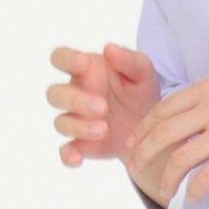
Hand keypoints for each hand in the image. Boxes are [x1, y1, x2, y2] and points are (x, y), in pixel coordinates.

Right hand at [47, 42, 164, 168]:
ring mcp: (76, 119)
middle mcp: (75, 93)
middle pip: (55, 93)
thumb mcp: (143, 72)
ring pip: (61, 122)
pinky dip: (67, 155)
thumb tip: (109, 48)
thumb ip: (129, 59)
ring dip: (79, 126)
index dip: (66, 60)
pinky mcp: (82, 144)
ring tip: (104, 129)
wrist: (152, 124)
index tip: (84, 64)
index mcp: (85, 70)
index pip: (61, 58)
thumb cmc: (141, 90)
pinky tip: (77, 159)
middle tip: (102, 106)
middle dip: (75, 100)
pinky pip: (65, 150)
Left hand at [124, 75, 208, 205]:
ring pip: (180, 159)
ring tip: (164, 191)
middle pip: (162, 133)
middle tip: (136, 169)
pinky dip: (194, 191)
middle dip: (143, 154)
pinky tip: (194, 198)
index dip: (144, 129)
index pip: (163, 109)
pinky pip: (207, 177)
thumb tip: (191, 120)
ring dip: (166, 179)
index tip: (135, 143)